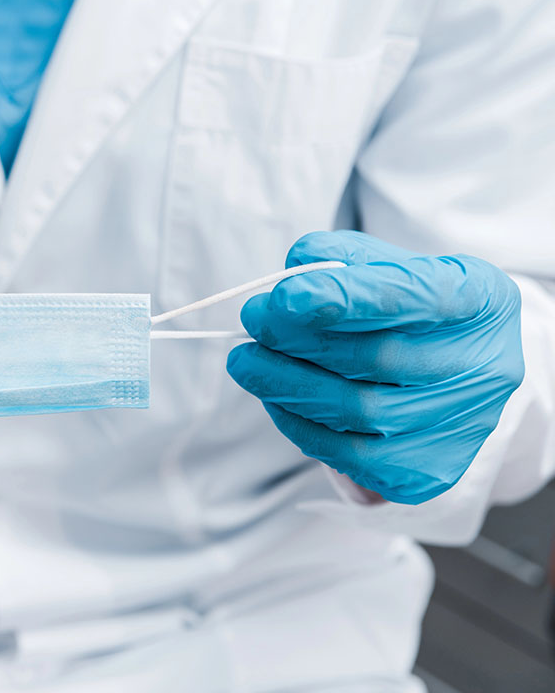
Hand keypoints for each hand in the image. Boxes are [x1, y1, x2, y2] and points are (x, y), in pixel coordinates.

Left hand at [226, 231, 524, 504]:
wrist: (454, 368)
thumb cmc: (411, 307)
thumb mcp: (390, 264)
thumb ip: (344, 258)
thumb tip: (296, 265)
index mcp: (480, 301)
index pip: (414, 298)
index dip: (345, 299)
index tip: (283, 296)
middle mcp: (483, 367)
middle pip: (377, 359)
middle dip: (297, 340)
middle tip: (252, 319)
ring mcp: (461, 425)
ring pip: (357, 411)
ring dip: (285, 384)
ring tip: (246, 360)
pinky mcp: (430, 470)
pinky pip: (349, 456)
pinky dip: (299, 424)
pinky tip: (275, 398)